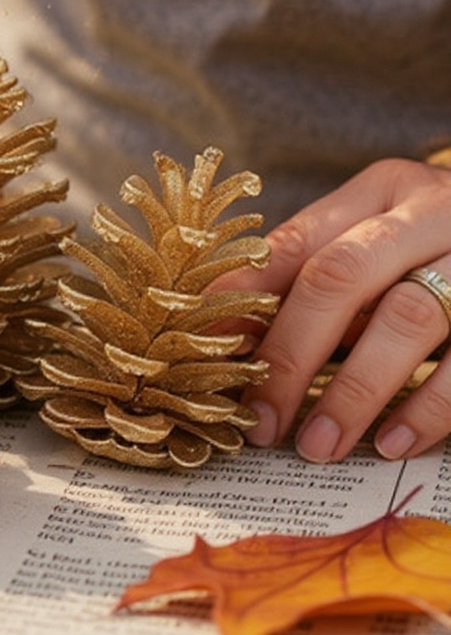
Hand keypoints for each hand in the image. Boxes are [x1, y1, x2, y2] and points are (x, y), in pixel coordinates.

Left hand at [218, 158, 450, 461]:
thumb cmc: (436, 248)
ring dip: (355, 390)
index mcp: (384, 190)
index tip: (207, 347)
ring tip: (318, 444)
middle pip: (342, 276)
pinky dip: (430, 407)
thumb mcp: (377, 242)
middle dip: (292, 351)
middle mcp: (432, 213)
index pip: (299, 241)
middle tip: (261, 418)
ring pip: (408, 319)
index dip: (247, 295)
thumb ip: (309, 274)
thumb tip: (224, 327)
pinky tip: (392, 442)